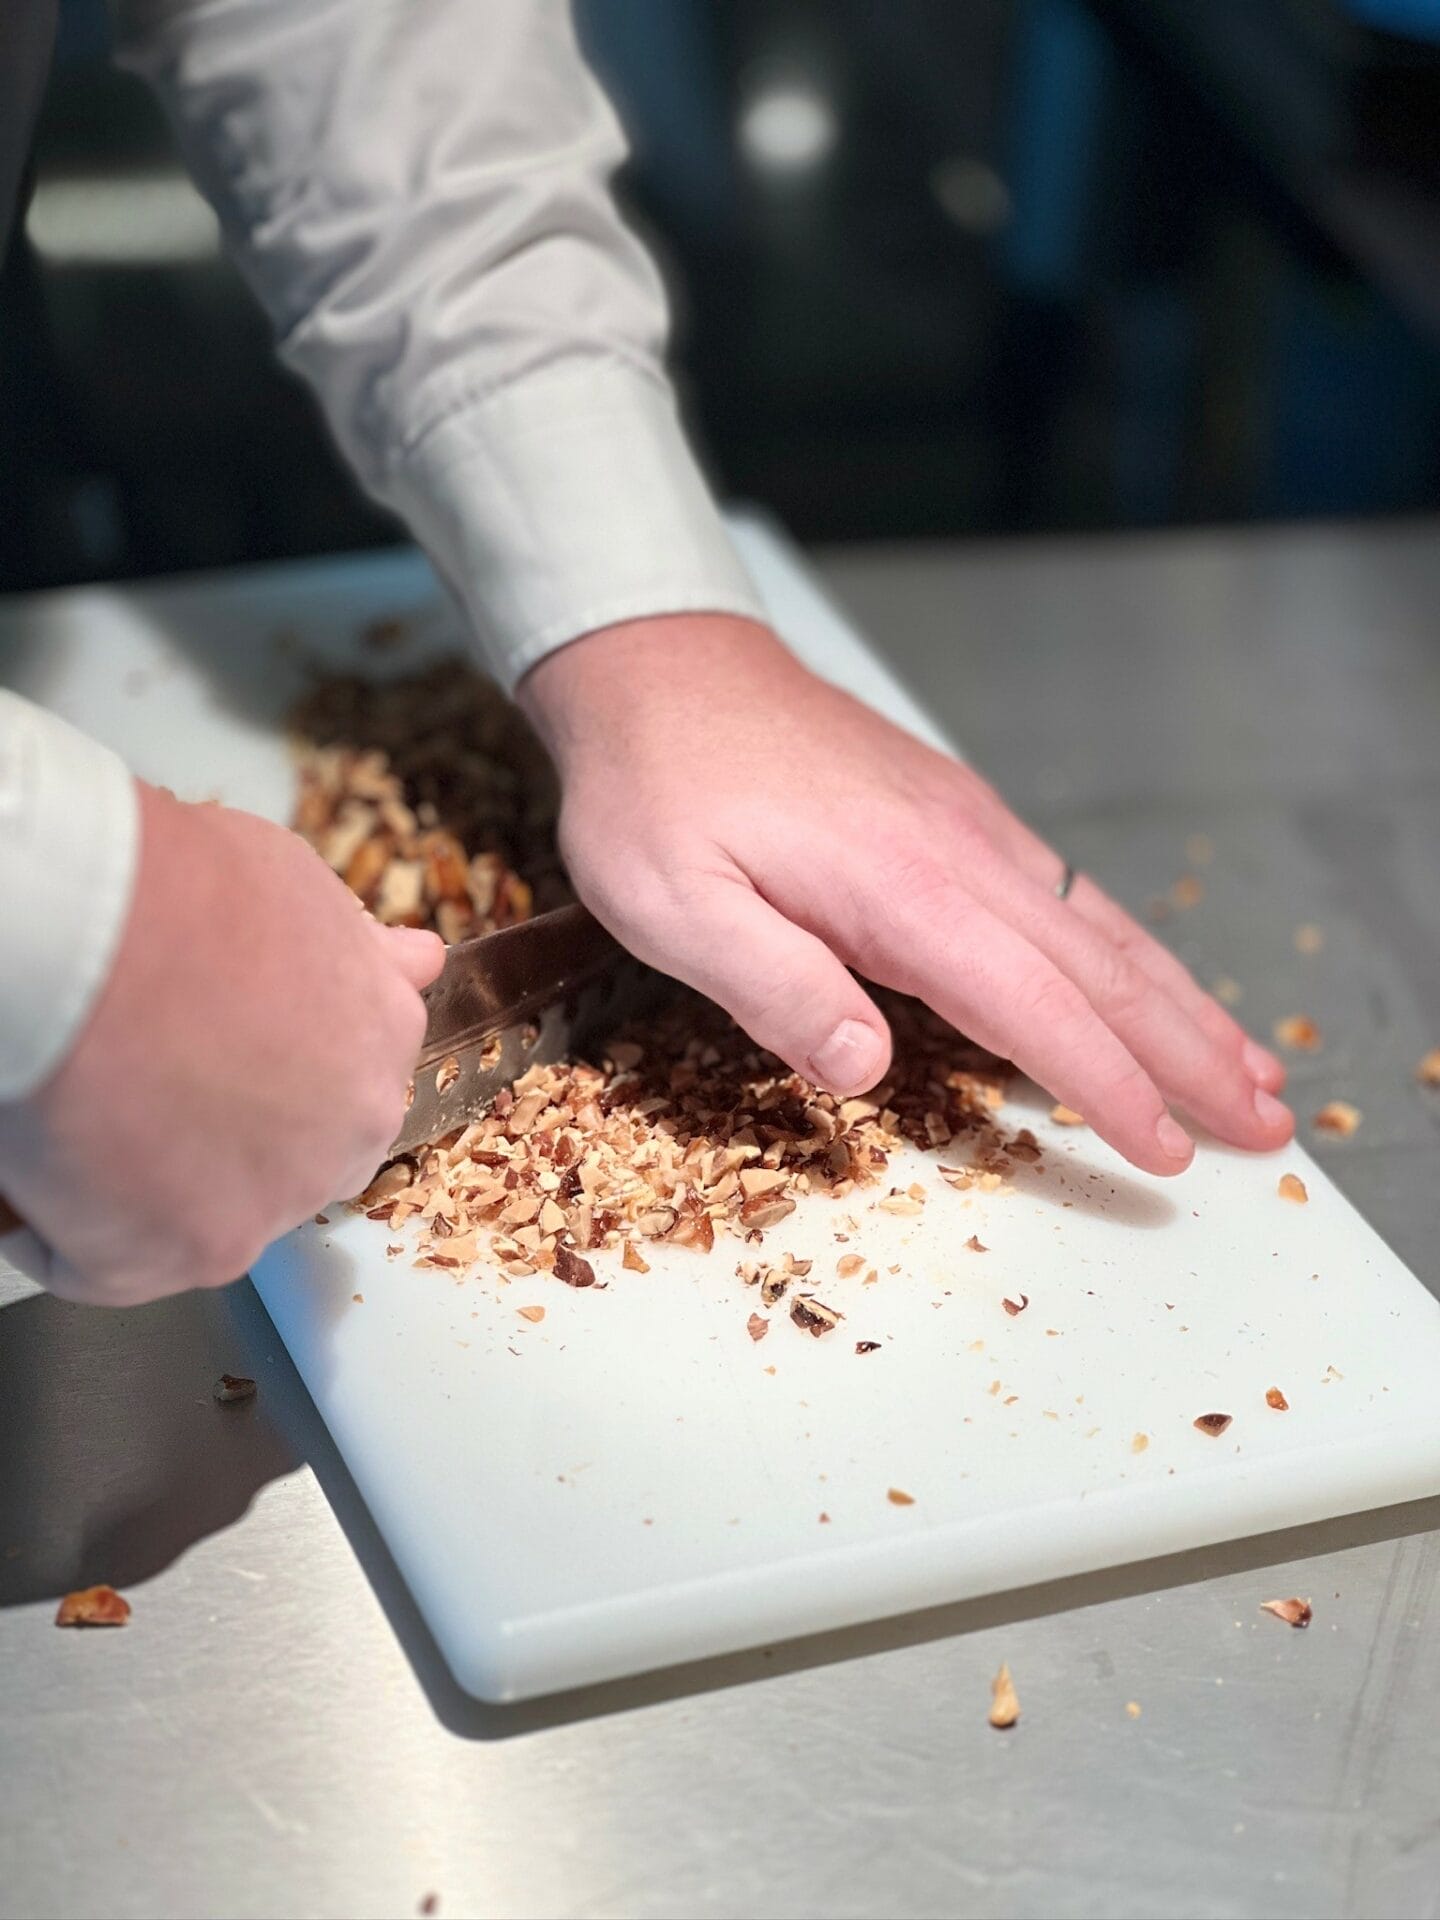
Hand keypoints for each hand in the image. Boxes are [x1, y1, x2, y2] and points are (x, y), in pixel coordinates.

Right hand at [0, 782, 441, 1305]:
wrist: (95, 935)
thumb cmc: (178, 893)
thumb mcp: (300, 887)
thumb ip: (356, 949)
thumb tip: (413, 961)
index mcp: (379, 1035)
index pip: (341, 1080)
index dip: (263, 1065)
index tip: (210, 1047)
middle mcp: (347, 1132)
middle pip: (285, 1156)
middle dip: (223, 1129)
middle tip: (142, 1074)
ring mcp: (271, 1205)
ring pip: (205, 1218)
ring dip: (146, 1181)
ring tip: (83, 1113)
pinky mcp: (185, 1257)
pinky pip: (103, 1266)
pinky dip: (57, 1229)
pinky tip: (38, 1170)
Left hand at [520, 615, 1292, 1176]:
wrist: (658, 661)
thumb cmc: (652, 789)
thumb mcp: (669, 902)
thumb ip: (771, 984)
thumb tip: (865, 1069)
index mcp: (899, 888)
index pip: (1033, 1006)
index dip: (1106, 1085)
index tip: (1168, 1150)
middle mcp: (959, 851)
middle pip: (1102, 968)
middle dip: (1190, 1052)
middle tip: (1267, 1121)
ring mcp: (966, 825)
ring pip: (1101, 926)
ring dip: (1182, 1001)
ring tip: (1250, 1063)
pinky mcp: (954, 811)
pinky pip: (1066, 891)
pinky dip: (1129, 946)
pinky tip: (1148, 977)